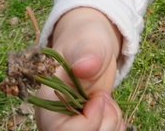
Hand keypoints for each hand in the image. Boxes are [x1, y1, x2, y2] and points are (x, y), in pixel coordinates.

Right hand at [36, 8, 124, 130]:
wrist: (93, 48)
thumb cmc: (86, 42)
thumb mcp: (88, 42)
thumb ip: (86, 53)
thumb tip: (84, 67)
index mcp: (47, 102)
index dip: (88, 121)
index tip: (100, 96)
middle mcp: (57, 120)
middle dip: (104, 123)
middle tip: (105, 98)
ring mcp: (73, 126)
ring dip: (112, 123)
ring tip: (106, 99)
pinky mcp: (88, 127)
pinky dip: (116, 125)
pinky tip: (110, 108)